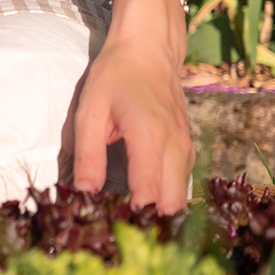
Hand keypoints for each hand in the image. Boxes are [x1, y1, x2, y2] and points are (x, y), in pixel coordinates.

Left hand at [73, 28, 193, 215]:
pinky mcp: (188, 146)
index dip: (130, 216)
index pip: (149, 194)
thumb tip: (86, 195)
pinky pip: (182, 181)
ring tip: (127, 216)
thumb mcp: (90, 112)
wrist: (149, 48)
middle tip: (118, 225)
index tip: (109, 225)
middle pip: (172, 204)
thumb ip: (89, 155)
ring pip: (180, 196)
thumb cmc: (115, 76)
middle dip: (148, 220)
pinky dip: (166, 194)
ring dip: (158, 209)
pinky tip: (143, 198)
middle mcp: (176, 146)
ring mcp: (186, 146)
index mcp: (150, 137)